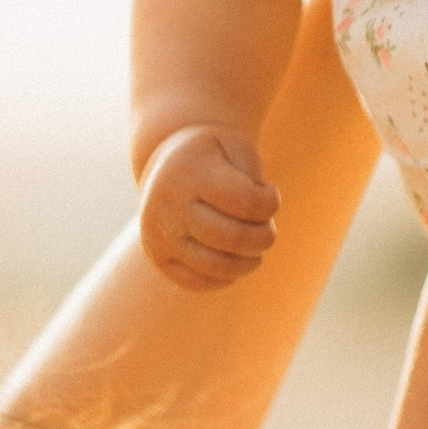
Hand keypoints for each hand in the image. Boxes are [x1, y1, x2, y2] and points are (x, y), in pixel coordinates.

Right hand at [137, 126, 279, 290]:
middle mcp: (167, 204)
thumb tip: (258, 218)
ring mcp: (158, 233)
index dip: (271, 204)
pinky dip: (224, 279)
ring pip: (216, 266)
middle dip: (264, 238)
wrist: (165, 164)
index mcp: (189, 172)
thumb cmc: (212, 157)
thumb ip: (254, 174)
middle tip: (268, 231)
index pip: (247, 202)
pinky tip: (233, 262)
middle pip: (233, 238)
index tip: (270, 196)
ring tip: (255, 251)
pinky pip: (196, 283)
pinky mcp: (157, 256)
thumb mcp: (235, 145)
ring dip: (248, 263)